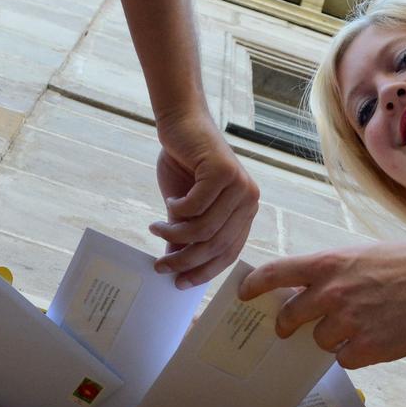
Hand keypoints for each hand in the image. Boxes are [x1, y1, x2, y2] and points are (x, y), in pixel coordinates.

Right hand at [148, 115, 258, 286]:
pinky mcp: (223, 172)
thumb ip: (184, 236)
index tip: (180, 283)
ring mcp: (239, 186)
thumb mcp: (184, 208)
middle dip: (185, 260)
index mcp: (246, 211)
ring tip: (156, 228)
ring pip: (204, 229)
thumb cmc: (183, 164)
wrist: (182, 124)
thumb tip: (173, 267)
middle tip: (160, 265)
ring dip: (175, 234)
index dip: (205, 271)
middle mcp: (249, 200)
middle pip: (216, 245)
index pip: (229, 252)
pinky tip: (169, 201)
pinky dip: (177, 210)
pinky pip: (196, 207)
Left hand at [238, 238, 405, 366]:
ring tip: (357, 326)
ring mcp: (348, 322)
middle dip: (286, 325)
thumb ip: (329, 273)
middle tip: (286, 329)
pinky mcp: (368, 347)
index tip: (243, 294)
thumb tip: (303, 293)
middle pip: (289, 316)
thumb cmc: (405, 262)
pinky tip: (373, 340)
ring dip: (331, 339)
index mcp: (327, 264)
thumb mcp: (359, 255)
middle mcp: (331, 292)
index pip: (275, 273)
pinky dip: (354, 354)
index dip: (254, 285)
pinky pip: (344, 359)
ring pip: (319, 341)